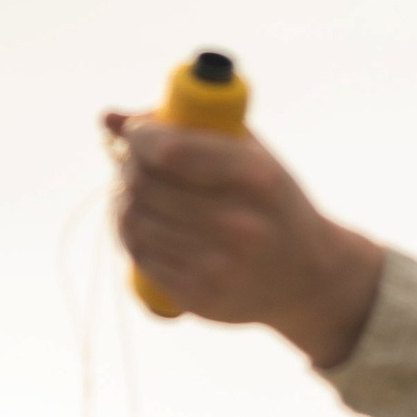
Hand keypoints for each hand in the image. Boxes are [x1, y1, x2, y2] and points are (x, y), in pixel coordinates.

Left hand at [101, 108, 384, 365]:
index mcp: (256, 177)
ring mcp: (220, 268)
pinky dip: (130, 236)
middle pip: (146, 185)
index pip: (171, 150)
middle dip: (128, 167)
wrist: (307, 277)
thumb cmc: (270, 200)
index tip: (135, 135)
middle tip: (129, 163)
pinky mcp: (202, 298)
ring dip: (122, 201)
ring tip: (130, 192)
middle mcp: (240, 226)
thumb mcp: (247, 152)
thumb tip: (109, 118)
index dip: (139, 137)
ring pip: (136, 222)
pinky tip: (138, 224)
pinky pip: (142, 257)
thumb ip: (185, 128)